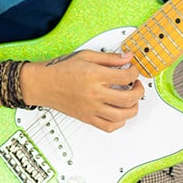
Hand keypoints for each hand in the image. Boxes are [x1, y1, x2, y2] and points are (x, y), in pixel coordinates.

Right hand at [20, 51, 144, 132]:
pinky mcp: (87, 118)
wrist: (43, 84)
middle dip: (139, 90)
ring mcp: (92, 109)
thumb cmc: (61, 70)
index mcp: (95, 76)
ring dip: (133, 108)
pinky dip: (119, 122)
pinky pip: (109, 127)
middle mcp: (95, 94)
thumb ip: (109, 58)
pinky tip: (120, 113)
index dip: (134, 72)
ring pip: (122, 116)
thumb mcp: (86, 56)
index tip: (132, 70)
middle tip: (136, 84)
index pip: (125, 77)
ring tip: (131, 99)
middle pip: (129, 98)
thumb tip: (127, 58)